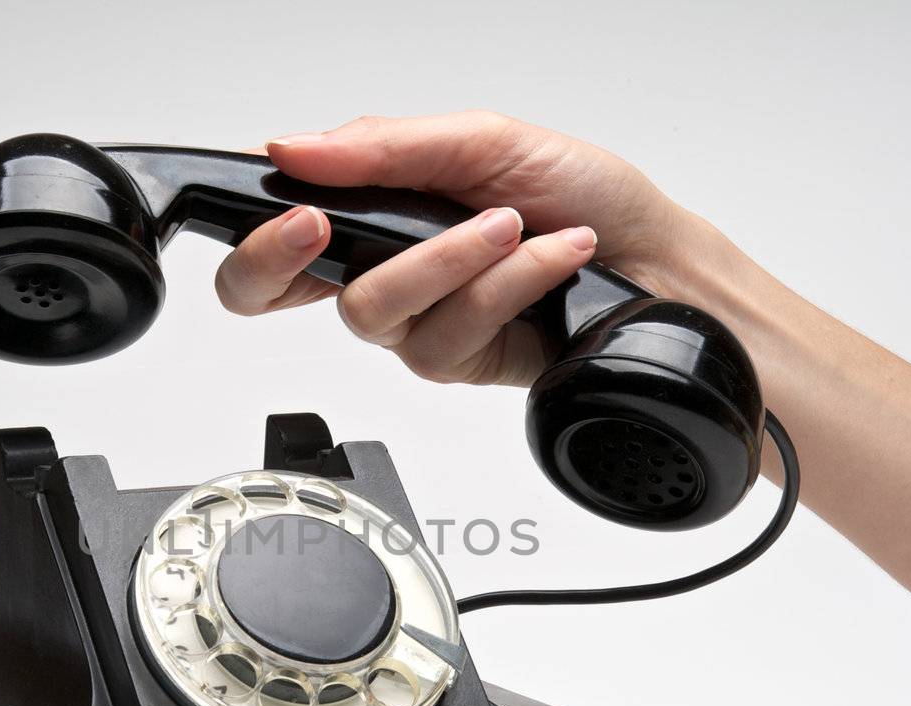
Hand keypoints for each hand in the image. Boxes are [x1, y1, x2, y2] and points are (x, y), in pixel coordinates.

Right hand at [214, 111, 694, 385]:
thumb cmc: (581, 192)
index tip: (294, 217)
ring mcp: (416, 321)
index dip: (251, 245)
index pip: (272, 240)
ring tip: (512, 224)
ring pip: (373, 311)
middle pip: (280, 294)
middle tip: (326, 227)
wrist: (659, 260)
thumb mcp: (482, 140)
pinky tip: (550, 259)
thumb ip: (383, 147)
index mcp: (373, 209)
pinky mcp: (457, 360)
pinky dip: (505, 284)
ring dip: (448, 258)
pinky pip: (446, 331)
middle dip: (290, 262)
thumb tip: (293, 147)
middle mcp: (383, 269)